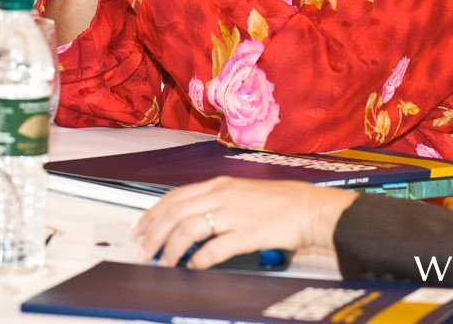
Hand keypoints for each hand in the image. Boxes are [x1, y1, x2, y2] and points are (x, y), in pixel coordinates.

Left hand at [132, 177, 356, 268]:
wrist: (312, 209)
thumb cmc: (283, 203)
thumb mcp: (243, 194)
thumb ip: (218, 203)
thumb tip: (191, 221)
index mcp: (220, 184)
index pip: (175, 196)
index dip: (153, 213)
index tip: (140, 228)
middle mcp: (223, 194)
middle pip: (175, 212)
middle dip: (153, 234)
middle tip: (143, 252)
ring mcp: (235, 213)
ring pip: (188, 228)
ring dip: (171, 249)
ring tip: (165, 263)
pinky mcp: (248, 233)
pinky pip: (214, 248)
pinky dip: (199, 260)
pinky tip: (194, 267)